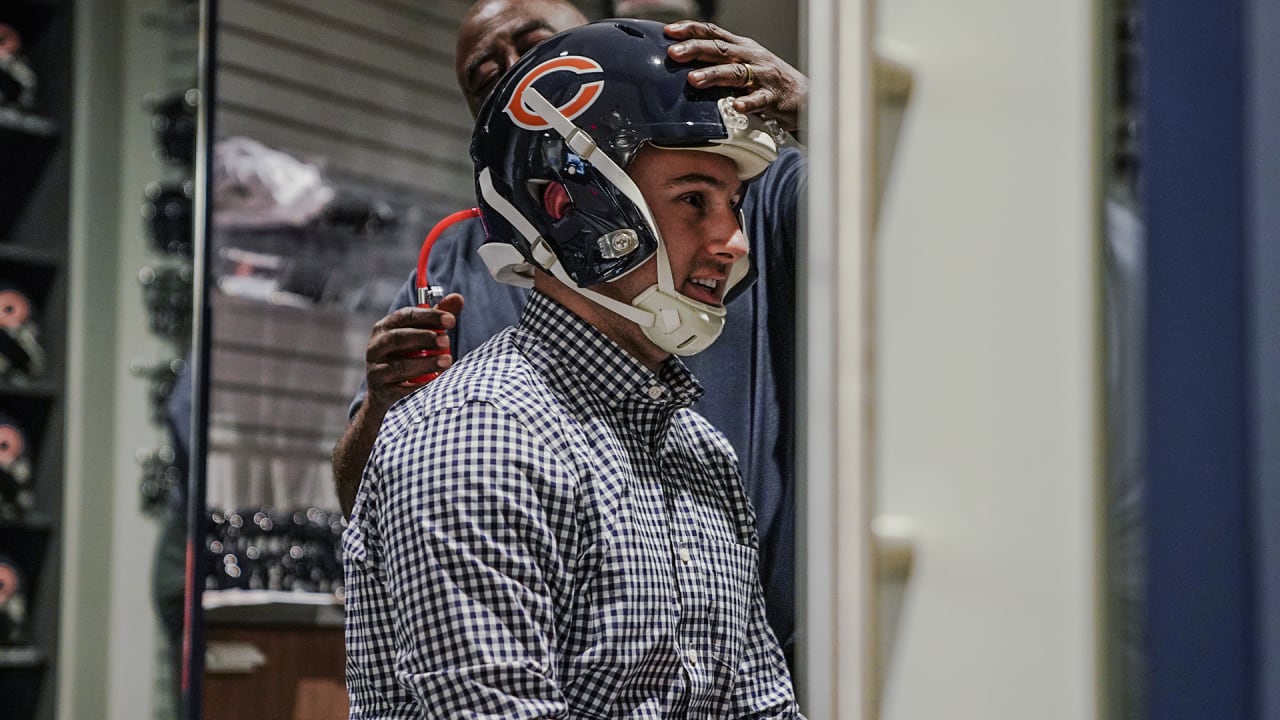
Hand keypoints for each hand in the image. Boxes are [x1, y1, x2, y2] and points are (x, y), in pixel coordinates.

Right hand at [362, 293, 462, 411]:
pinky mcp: (380, 390)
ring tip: (447, 361)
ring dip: (425, 363)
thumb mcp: (420, 335)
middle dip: (424, 338)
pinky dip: (418, 386)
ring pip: (399, 365)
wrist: (385, 391)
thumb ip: (437, 318)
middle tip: (447, 341)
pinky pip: (400, 389)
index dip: (429, 316)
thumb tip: (458, 297)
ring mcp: (376, 369)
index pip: (405, 316)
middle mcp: (376, 346)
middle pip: (398, 338)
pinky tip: (435, 382)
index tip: (451, 320)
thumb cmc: (407, 355)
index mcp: (385, 327)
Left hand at [665, 21, 808, 133]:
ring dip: (714, 75)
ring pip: (736, 73)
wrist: (804, 96)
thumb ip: (718, 63)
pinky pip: (760, 99)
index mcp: (741, 47)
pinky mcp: (773, 97)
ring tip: (694, 80)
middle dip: (695, 49)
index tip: (669, 31)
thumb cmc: (768, 81)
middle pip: (720, 49)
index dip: (691, 30)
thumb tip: (684, 64)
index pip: (713, 33)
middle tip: (673, 53)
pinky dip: (748, 102)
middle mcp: (751, 57)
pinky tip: (736, 106)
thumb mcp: (743, 64)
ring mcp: (763, 76)